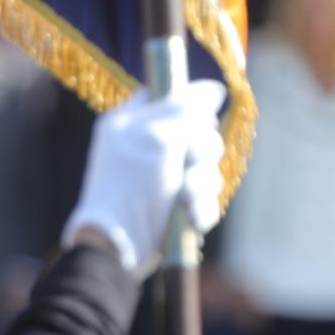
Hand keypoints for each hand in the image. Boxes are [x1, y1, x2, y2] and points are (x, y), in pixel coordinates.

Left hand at [62, 81, 226, 273]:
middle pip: (196, 131)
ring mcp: (161, 179)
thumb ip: (187, 109)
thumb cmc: (132, 187)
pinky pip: (202, 198)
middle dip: (202, 151)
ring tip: (186, 200)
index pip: (166, 96)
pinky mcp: (173, 207)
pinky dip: (199, 208)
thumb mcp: (158, 139)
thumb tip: (214, 90)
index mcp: (130, 124)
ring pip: (205, 167)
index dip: (189, 102)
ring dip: (202, 184)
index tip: (199, 116)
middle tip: (191, 162)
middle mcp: (145, 148)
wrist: (119, 245)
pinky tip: (190, 218)